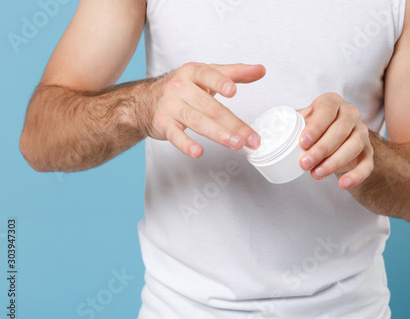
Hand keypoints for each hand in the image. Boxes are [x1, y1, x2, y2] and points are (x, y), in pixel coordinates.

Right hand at [146, 63, 265, 157]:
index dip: (220, 83)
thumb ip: (234, 73)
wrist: (144, 101)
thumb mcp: (206, 75)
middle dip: (233, 124)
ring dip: (218, 134)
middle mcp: (180, 87)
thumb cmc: (182, 88)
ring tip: (235, 144)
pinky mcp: (163, 124)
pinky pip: (175, 135)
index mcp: (192, 73)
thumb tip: (260, 70)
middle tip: (249, 137)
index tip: (233, 90)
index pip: (207, 75)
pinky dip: (186, 145)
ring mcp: (170, 106)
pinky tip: (198, 152)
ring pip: (197, 121)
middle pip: (210, 107)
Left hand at [297, 93, 373, 188]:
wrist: (336, 139)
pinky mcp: (368, 152)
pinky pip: (367, 165)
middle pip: (340, 130)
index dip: (315, 127)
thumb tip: (269, 134)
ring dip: (334, 162)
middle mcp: (350, 114)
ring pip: (353, 147)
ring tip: (316, 174)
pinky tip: (343, 184)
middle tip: (304, 163)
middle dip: (321, 149)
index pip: (327, 111)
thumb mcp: (303, 121)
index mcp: (332, 102)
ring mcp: (362, 133)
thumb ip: (291, 124)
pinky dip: (356, 176)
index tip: (302, 143)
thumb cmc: (315, 128)